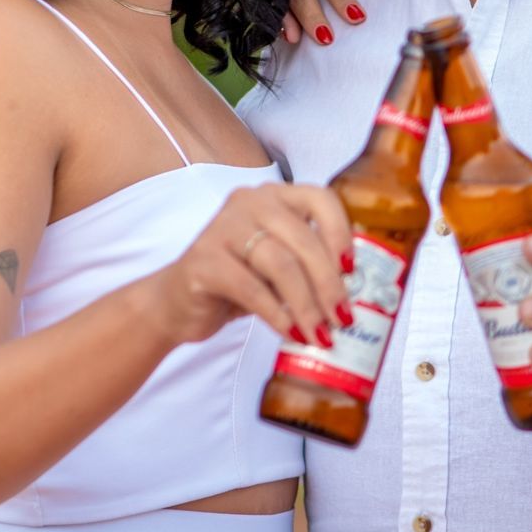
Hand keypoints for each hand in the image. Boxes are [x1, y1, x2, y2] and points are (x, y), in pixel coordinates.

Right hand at [150, 183, 352, 349]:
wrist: (176, 303)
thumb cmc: (237, 282)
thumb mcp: (277, 266)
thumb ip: (308, 266)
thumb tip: (354, 295)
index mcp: (273, 196)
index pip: (319, 198)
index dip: (341, 233)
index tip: (352, 271)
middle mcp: (249, 202)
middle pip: (303, 239)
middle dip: (328, 283)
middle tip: (343, 318)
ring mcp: (223, 227)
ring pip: (280, 264)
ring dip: (307, 304)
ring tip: (320, 335)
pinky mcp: (204, 260)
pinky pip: (251, 288)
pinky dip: (277, 315)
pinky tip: (291, 333)